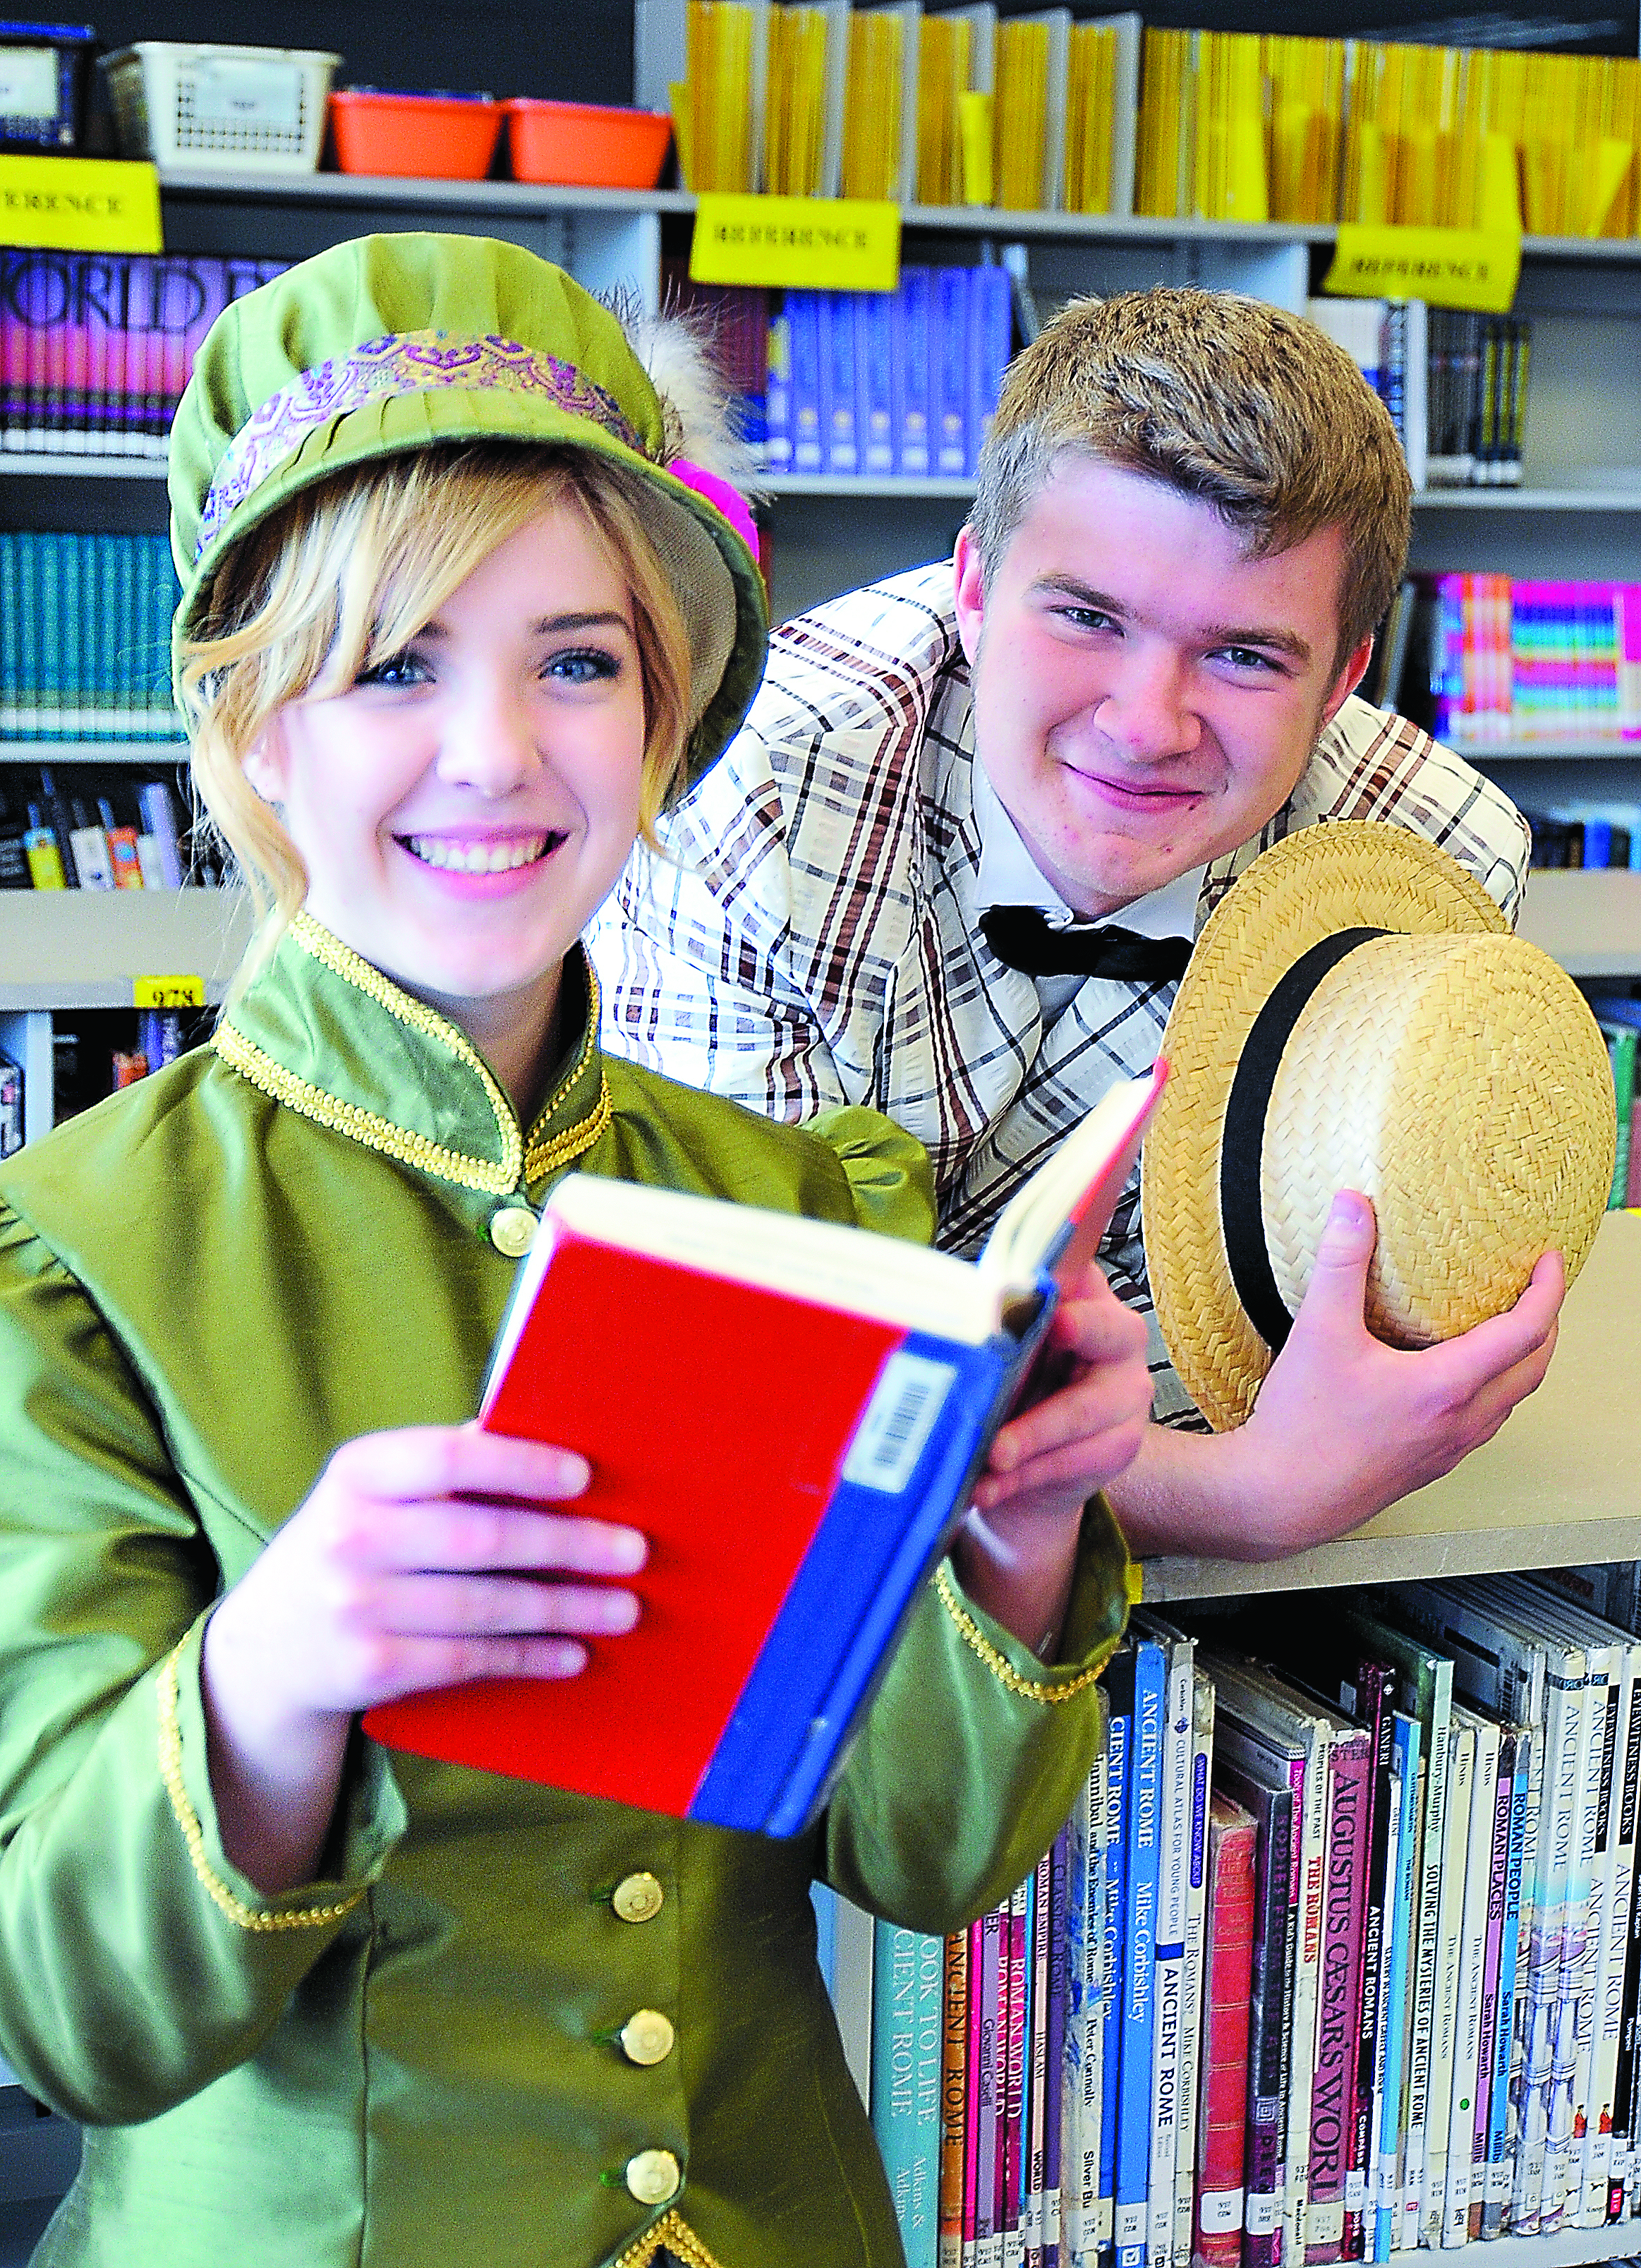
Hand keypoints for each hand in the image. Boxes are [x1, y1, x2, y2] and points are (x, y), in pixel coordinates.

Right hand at [200, 1422, 643, 1891]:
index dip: (520, 1465)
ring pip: (485, 1607)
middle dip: (569, 1544)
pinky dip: (530, 1656)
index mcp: (358, 1473)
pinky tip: (574, 1652)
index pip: (448, 1458)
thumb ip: (445, 1466)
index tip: (585, 1475)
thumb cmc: (355, 1542)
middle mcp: (351, 1536)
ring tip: (625, 1607)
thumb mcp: (375, 1491)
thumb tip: (548, 1438)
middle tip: (634, 1551)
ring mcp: (357, 1607)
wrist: (266, 1645)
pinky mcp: (370, 1668)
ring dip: (566, 1608)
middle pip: (482, 1538)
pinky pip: (469, 1659)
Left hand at [950, 1263, 1149, 1659]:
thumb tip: (952, 1327)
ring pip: (1083, 1415)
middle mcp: (1119, 1334)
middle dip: (1050, 1373)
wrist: (1038, 1444)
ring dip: (1030, 1441)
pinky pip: (1075, 1460)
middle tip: (1016, 1403)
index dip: (1072, 1295)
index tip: (1055, 1321)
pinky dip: (1025, 1476)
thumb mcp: (1003, 1341)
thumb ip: (991, 1324)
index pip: (1084, 1278)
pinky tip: (989, 1487)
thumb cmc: (1015, 1371)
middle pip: (1098, 1345)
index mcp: (1086, 1292)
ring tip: (991, 1459)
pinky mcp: (1121, 1443)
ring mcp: (1129, 1390)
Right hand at [1109, 1190, 1563, 1563]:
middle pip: (1533, 1370)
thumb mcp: (1319, 1332)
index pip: (1523, 1334)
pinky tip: (1460, 1375)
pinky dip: (1493, 1388)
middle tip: (1538, 1288)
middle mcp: (1459, 1422)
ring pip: (1510, 1401)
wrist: (1280, 1497)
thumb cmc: (1301, 1426)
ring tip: (1507, 1325)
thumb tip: (1353, 1205)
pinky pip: (1483, 1421)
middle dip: (1546, 1325)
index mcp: (1446, 1388)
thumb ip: (1340, 1263)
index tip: (1548, 1260)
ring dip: (1523, 1361)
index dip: (1546, 1292)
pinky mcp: (1428, 1465)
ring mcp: (1447, 1449)